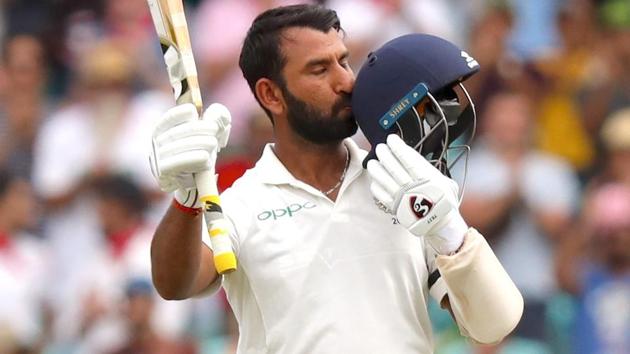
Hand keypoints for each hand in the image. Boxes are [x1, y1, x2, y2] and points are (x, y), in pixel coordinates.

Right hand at [149, 103, 230, 206]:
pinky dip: (194, 158)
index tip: (194, 111)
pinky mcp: (162, 172)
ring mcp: (157, 158)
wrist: (190, 183)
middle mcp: (156, 143)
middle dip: (198, 128)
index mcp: (162, 130)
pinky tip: (207, 158)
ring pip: (178, 147)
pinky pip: (177, 163)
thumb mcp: (204, 137)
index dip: (180, 113)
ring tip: (213, 143)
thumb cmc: (198, 154)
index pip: (169, 118)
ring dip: (199, 143)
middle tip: (214, 129)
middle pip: (176, 132)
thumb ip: (211, 122)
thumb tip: (220, 114)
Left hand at [367, 134, 466, 253]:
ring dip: (377, 170)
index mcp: (427, 179)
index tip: (392, 139)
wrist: (440, 224)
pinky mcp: (395, 208)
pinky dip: (376, 187)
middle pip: (394, 168)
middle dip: (385, 155)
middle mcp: (412, 188)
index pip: (409, 159)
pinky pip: (381, 196)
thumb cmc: (443, 201)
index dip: (398, 148)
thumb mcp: (446, 183)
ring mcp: (402, 198)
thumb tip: (420, 160)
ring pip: (385, 180)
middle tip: (380, 148)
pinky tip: (375, 180)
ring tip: (372, 162)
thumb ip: (433, 171)